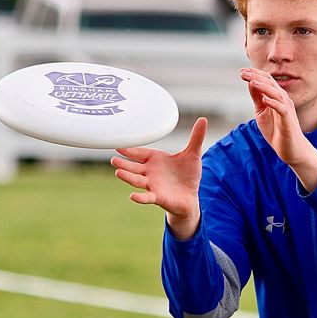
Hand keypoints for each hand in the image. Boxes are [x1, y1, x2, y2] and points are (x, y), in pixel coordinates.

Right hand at [111, 117, 207, 238]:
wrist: (191, 196)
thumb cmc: (188, 175)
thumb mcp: (193, 154)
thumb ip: (196, 137)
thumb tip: (203, 119)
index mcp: (156, 159)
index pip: (140, 153)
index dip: (130, 150)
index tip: (118, 145)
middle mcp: (150, 172)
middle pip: (134, 167)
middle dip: (124, 163)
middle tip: (113, 159)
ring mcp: (152, 185)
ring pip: (137, 180)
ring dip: (128, 177)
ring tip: (118, 172)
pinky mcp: (158, 197)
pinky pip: (147, 197)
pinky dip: (140, 197)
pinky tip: (132, 196)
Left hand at [240, 67, 316, 191]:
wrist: (290, 149)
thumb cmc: (276, 130)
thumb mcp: (261, 112)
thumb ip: (257, 98)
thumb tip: (250, 83)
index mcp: (276, 97)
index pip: (266, 81)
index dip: (254, 75)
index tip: (241, 72)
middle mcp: (283, 100)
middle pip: (270, 83)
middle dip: (256, 77)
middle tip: (243, 73)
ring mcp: (286, 109)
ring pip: (276, 93)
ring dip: (264, 87)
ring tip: (252, 82)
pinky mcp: (288, 120)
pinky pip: (282, 109)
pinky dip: (273, 103)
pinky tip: (264, 100)